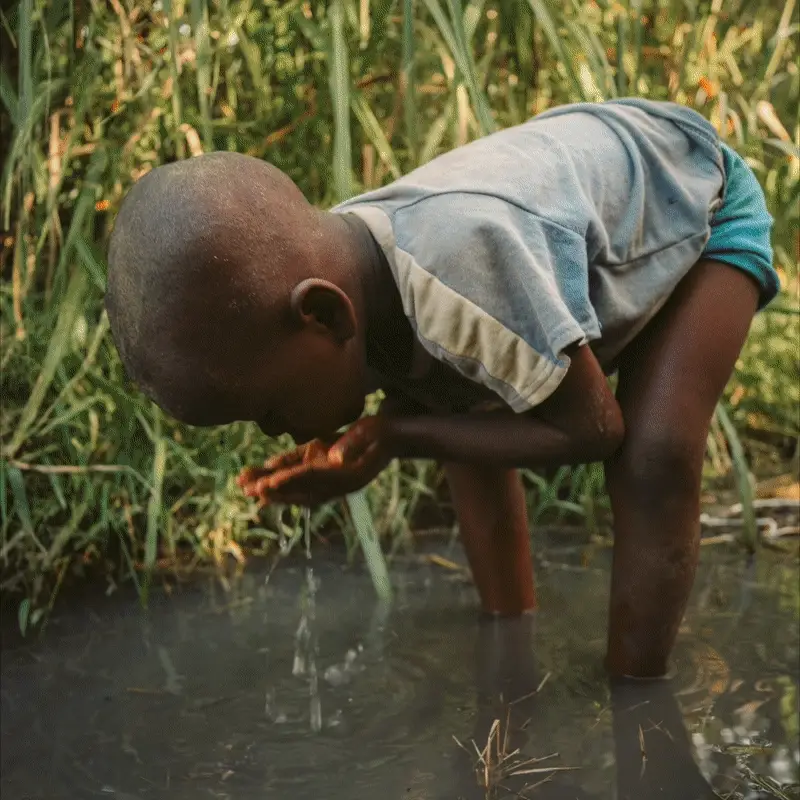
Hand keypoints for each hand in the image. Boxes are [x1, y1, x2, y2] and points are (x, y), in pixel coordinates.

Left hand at [237, 417, 390, 506]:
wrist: (395, 436)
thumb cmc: (383, 431)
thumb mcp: (371, 431)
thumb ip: (353, 443)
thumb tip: (336, 458)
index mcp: (347, 477)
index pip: (312, 480)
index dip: (287, 482)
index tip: (266, 485)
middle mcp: (335, 484)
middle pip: (299, 489)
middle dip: (273, 490)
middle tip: (247, 490)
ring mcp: (330, 479)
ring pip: (295, 486)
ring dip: (271, 486)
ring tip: (244, 485)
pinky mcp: (325, 470)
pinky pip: (300, 476)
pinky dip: (281, 477)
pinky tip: (262, 474)